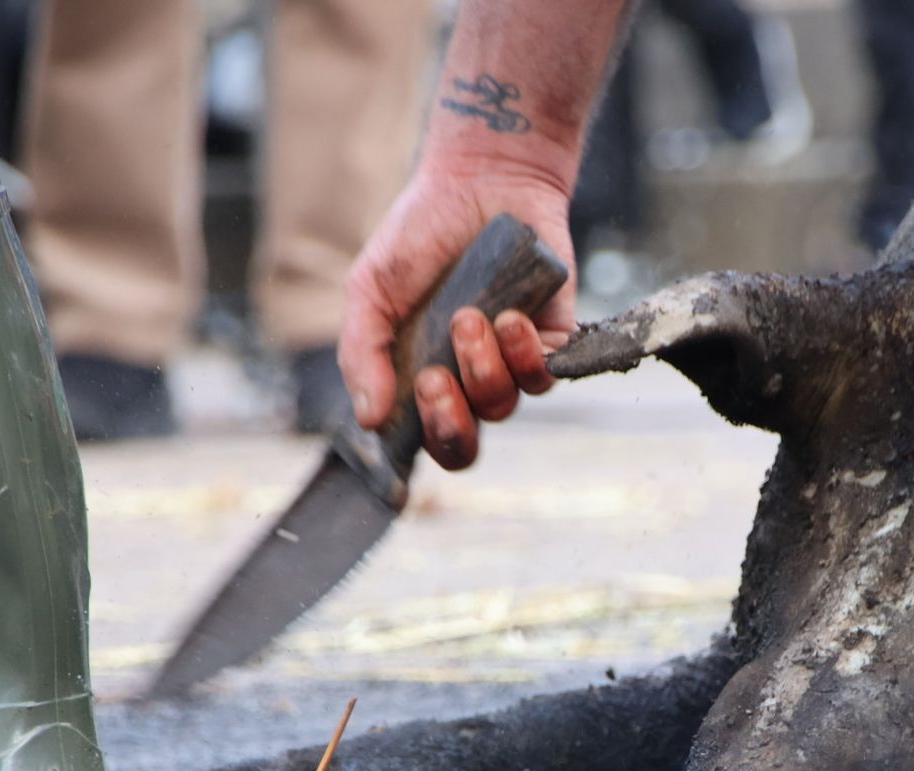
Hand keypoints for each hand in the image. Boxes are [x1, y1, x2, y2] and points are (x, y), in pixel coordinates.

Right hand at [338, 165, 576, 469]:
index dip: (416, 447)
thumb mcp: (370, 289)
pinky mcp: (552, 339)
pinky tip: (508, 316)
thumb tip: (369, 420)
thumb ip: (361, 353)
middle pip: (464, 444)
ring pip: (502, 405)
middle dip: (450, 423)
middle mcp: (467, 380)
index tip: (405, 419)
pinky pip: (544, 374)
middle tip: (434, 381)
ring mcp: (510, 362)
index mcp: (420, 376)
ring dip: (482, 368)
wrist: (480, 180)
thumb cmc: (420, 234)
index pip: (423, 439)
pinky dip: (522, 353)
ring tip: (468, 316)